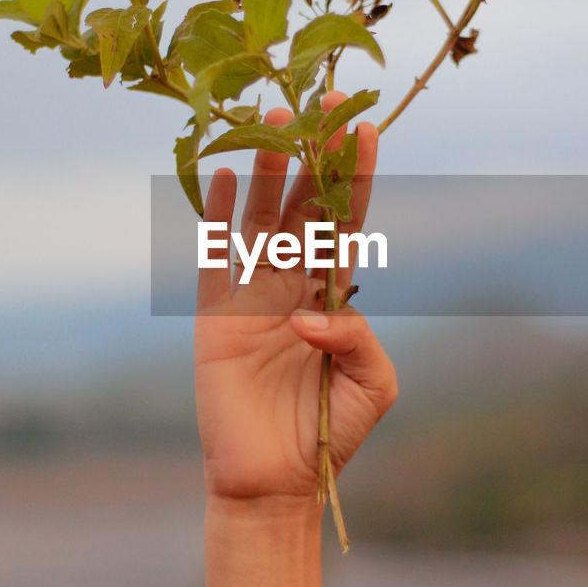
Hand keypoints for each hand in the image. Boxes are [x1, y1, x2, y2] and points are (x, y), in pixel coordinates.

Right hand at [195, 93, 397, 508]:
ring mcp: (253, 297)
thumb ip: (359, 340)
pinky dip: (219, 218)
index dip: (354, 177)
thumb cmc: (328, 436)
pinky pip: (215, 257)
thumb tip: (312, 314)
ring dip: (270, 171)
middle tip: (322, 104)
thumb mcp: (372, 386)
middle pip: (305, 207)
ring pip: (263, 219)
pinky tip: (228, 178)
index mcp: (334, 297)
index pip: (346, 222)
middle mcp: (294, 286)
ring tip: (276, 121)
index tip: (363, 129)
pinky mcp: (215, 317)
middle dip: (314, 157)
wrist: (273, 482)